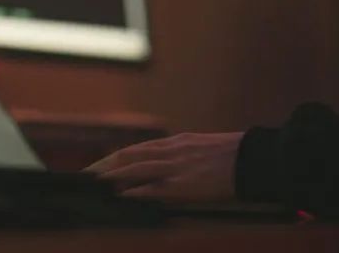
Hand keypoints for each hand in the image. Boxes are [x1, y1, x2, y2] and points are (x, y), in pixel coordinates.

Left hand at [85, 132, 243, 201]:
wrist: (254, 160)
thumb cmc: (233, 157)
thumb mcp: (202, 149)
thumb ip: (181, 156)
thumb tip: (164, 168)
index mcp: (176, 143)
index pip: (136, 149)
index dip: (114, 158)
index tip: (97, 166)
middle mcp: (172, 151)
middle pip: (128, 155)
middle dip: (104, 165)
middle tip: (84, 176)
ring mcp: (176, 167)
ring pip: (135, 168)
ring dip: (111, 176)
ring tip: (92, 184)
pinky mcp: (184, 184)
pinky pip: (153, 188)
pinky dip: (133, 191)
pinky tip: (119, 196)